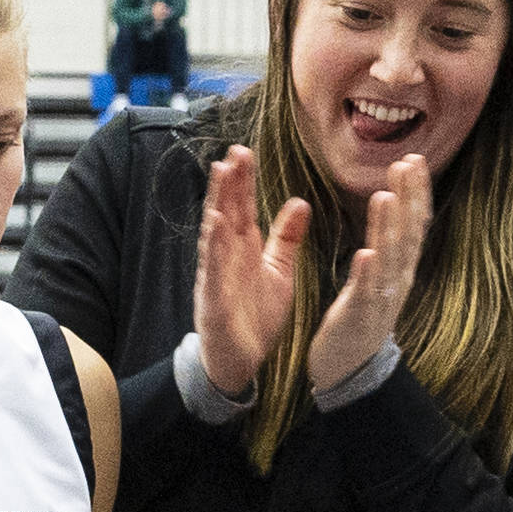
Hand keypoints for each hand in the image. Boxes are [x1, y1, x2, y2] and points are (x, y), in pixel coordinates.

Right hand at [189, 144, 307, 403]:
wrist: (241, 361)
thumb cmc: (254, 316)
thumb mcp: (279, 272)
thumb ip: (286, 238)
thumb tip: (299, 201)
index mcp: (242, 249)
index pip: (242, 208)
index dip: (242, 181)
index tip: (244, 151)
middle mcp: (226, 257)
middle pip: (227, 212)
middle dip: (229, 182)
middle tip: (234, 150)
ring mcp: (217, 276)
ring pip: (215, 233)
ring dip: (217, 203)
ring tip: (220, 174)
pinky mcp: (214, 299)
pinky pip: (213, 270)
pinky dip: (213, 247)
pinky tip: (215, 224)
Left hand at [301, 150, 433, 398]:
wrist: (351, 368)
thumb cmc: (361, 316)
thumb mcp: (379, 274)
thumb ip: (388, 242)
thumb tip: (395, 204)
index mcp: (400, 267)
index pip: (413, 223)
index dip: (415, 192)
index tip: (413, 159)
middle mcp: (397, 279)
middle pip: (407, 234)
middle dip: (407, 198)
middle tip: (405, 163)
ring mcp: (381, 298)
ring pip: (389, 258)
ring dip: (388, 227)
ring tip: (385, 196)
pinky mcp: (360, 316)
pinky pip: (365, 293)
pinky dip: (368, 273)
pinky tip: (366, 254)